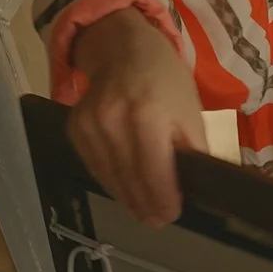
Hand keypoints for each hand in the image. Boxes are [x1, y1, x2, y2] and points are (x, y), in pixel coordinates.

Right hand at [66, 8, 207, 227]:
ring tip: (143, 212)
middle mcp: (112, 122)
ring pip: (109, 177)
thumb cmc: (165, 79)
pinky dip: (111, 181)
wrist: (123, 50)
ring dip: (127, 199)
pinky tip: (125, 190)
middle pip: (129, 179)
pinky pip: (95, 166)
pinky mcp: (74, 130)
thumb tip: (198, 186)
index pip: (153, 172)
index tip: (171, 216)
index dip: (162, 199)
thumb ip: (192, 149)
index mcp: (146, 116)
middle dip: (145, 205)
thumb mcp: (190, 110)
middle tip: (157, 221)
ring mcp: (88, 127)